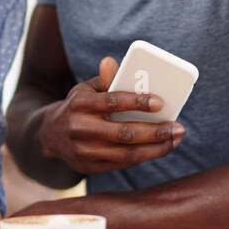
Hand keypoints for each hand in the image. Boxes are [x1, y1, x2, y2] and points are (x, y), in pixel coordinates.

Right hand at [37, 55, 184, 174]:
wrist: (49, 135)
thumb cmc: (77, 106)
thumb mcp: (85, 89)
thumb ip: (104, 79)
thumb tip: (112, 62)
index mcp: (80, 103)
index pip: (112, 102)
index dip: (137, 102)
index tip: (161, 102)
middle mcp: (80, 128)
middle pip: (124, 132)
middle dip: (155, 131)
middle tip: (178, 128)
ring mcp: (84, 150)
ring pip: (126, 153)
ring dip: (155, 149)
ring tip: (174, 140)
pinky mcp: (89, 166)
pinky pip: (122, 164)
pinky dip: (143, 157)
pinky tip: (159, 149)